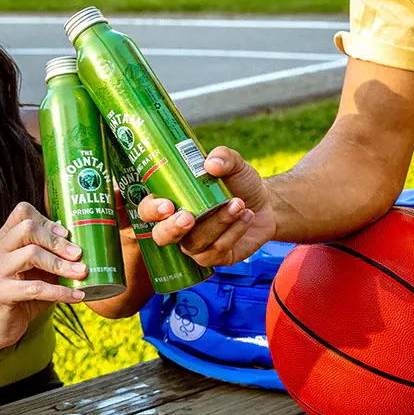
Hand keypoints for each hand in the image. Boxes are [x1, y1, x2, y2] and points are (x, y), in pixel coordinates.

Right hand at [0, 201, 86, 350]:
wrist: (0, 321)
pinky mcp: (1, 292)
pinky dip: (60, 292)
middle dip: (57, 241)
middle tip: (79, 254)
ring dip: (61, 264)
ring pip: (31, 254)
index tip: (67, 234)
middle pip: (28, 229)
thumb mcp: (39, 268)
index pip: (23, 212)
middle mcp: (0, 249)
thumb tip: (87, 250)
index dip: (47, 220)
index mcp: (8, 237)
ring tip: (82, 273)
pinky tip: (77, 297)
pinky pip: (35, 288)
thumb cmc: (25, 289)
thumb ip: (54, 256)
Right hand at [137, 146, 275, 266]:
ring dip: (216, 223)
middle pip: (161, 236)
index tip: (167, 205)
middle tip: (189, 217)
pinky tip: (246, 216)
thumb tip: (211, 163)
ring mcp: (195, 245)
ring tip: (238, 204)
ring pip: (194, 243)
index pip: (147, 210)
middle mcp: (178, 227)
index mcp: (171, 202)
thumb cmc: (240, 183)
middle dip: (171, 229)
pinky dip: (233, 232)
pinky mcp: (215, 257)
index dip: (151, 210)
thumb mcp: (233, 164)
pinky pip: (216, 251)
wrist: (266, 203)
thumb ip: (223, 156)